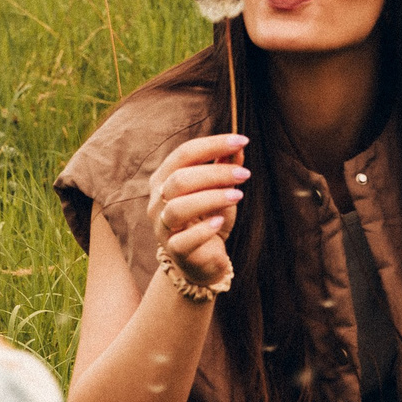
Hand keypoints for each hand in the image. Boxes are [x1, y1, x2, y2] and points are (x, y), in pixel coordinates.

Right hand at [145, 133, 247, 295]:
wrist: (204, 260)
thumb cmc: (209, 219)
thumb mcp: (220, 190)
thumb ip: (225, 168)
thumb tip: (238, 146)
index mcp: (165, 178)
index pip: (184, 154)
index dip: (213, 145)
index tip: (242, 141)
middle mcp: (157, 200)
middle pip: (179, 179)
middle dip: (215, 173)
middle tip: (244, 174)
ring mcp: (162, 226)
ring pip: (177, 207)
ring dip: (211, 198)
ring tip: (238, 195)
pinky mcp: (173, 250)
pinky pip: (183, 240)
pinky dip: (203, 230)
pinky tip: (220, 221)